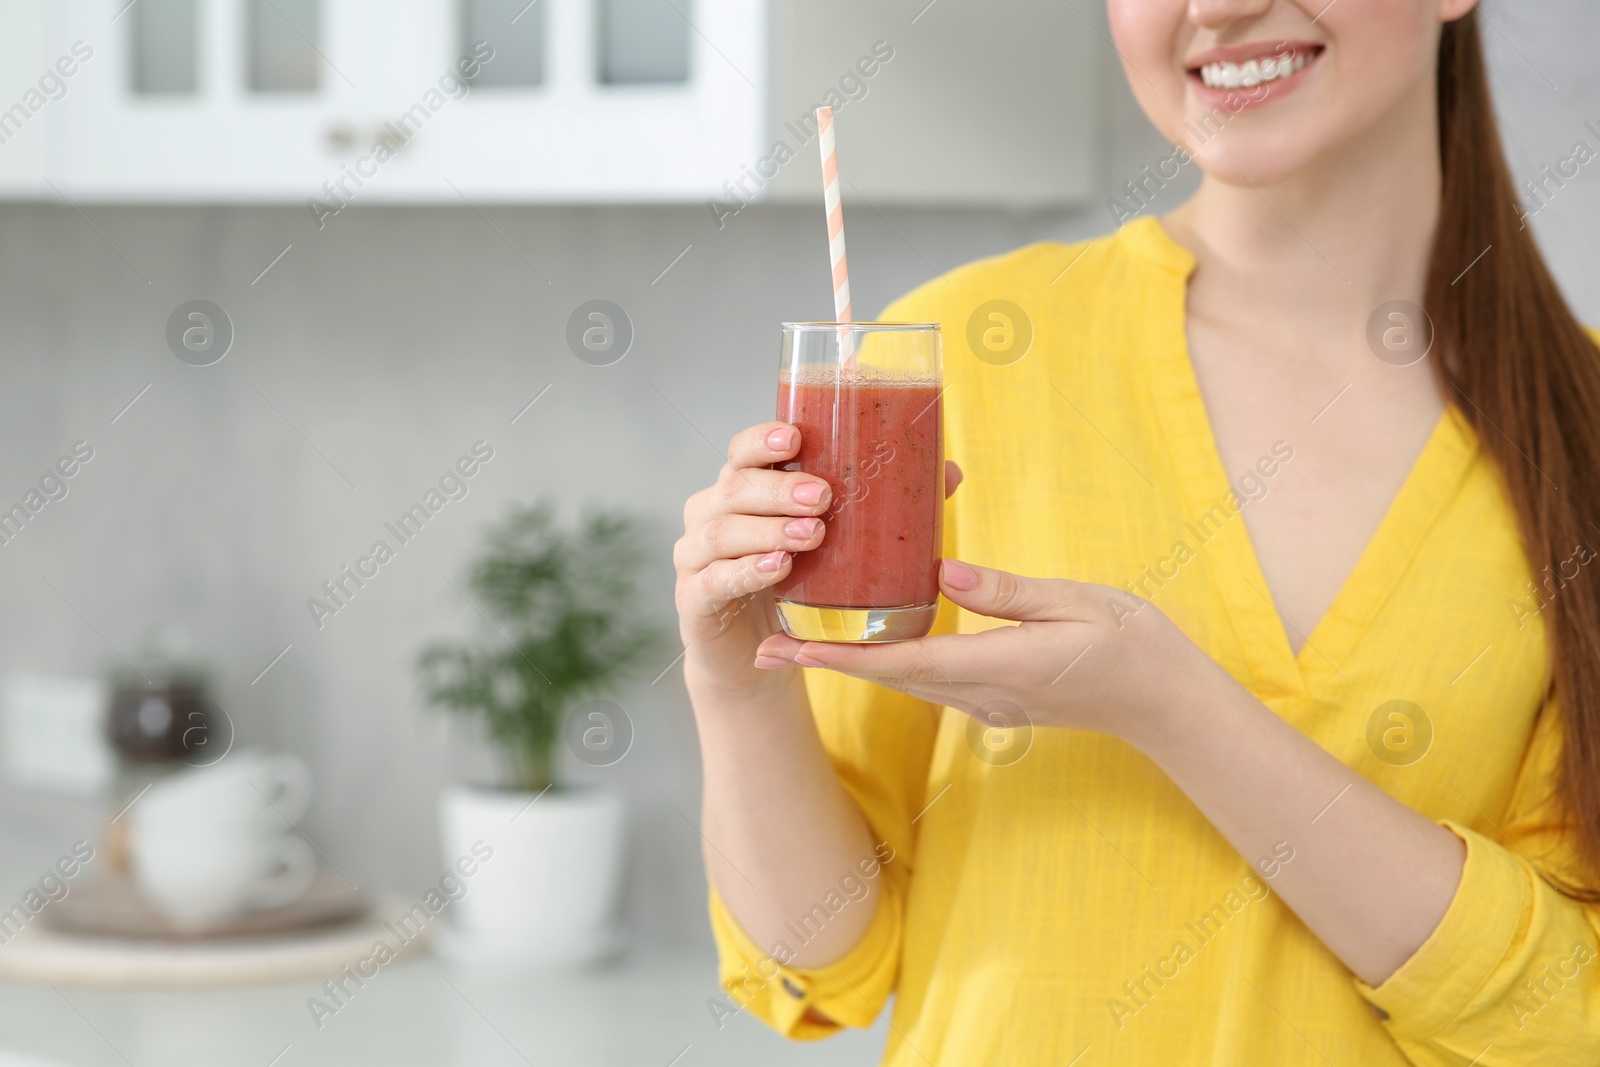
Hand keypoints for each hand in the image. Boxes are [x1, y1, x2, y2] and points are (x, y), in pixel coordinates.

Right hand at [674, 421, 962, 687]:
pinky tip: (779, 568)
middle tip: (825, 496)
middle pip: (734, 487)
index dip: (762, 439)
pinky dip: (746, 571)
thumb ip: (882, 505)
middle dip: (779, 489)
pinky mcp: (695, 601)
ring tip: (813, 534)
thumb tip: (947, 472)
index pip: (742, 450)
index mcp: (744, 488)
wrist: (751, 649)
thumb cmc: (796, 580)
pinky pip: (714, 580)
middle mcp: (712, 513)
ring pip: (723, 531)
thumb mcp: (835, 541)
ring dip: (769, 529)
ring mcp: (696, 557)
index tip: (796, 437)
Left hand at [752, 559, 1223, 745]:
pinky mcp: (994, 696)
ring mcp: (985, 701)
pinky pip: (926, 679)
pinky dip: (887, 661)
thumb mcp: (1075, 603)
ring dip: (849, 663)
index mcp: (997, 666)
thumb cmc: (1130, 643)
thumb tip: (943, 573)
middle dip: (824, 661)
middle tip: (766, 643)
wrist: (1165, 699)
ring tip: (799, 640)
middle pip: (886, 676)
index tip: (787, 645)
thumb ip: (1007, 593)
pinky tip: (869, 639)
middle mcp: (980, 693)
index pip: (901, 662)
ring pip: (902, 680)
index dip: (837, 654)